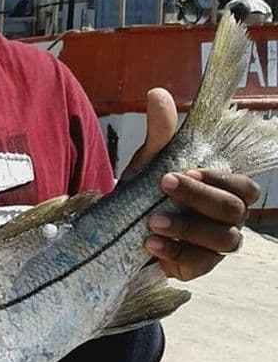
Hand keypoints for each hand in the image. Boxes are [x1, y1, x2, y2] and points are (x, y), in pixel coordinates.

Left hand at [121, 88, 261, 280]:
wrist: (118, 229)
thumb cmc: (146, 192)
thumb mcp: (150, 162)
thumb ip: (159, 134)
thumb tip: (157, 94)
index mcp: (224, 191)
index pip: (244, 186)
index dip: (219, 178)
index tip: (183, 169)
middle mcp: (228, 220)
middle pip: (234, 211)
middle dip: (199, 197)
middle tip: (163, 185)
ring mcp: (214, 246)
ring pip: (222, 240)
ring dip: (187, 228)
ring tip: (152, 221)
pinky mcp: (196, 268)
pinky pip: (197, 265)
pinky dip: (174, 254)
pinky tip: (149, 244)